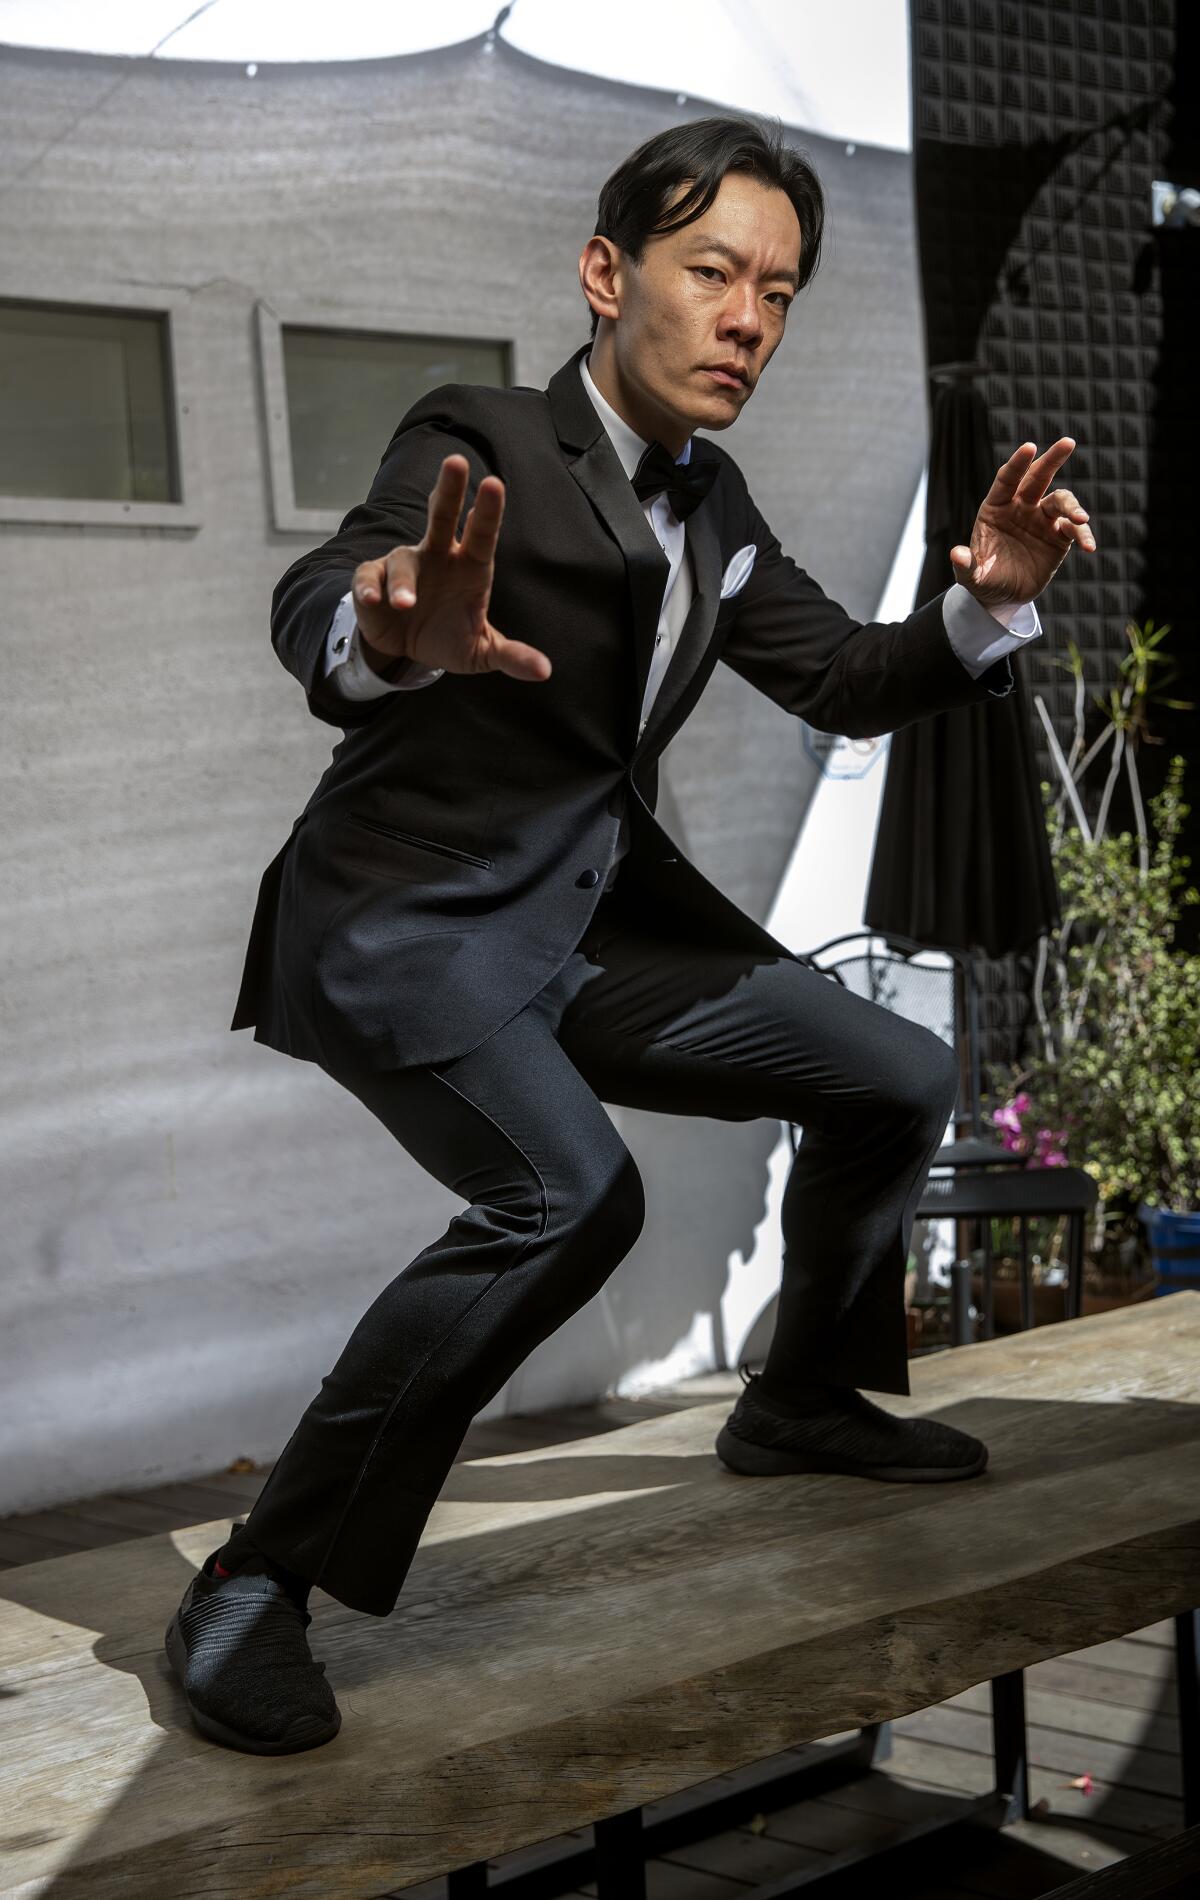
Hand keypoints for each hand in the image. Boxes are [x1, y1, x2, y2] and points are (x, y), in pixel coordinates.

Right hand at [350, 454, 551, 681]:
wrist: (406, 651)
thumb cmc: (450, 638)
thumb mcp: (481, 652)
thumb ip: (510, 656)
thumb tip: (544, 671)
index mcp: (470, 565)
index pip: (482, 533)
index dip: (488, 510)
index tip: (494, 484)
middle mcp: (438, 555)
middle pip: (443, 515)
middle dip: (449, 489)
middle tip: (456, 462)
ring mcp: (405, 564)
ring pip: (404, 561)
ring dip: (404, 582)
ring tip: (406, 604)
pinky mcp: (374, 579)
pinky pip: (371, 577)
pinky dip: (371, 588)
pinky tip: (373, 599)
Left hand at [949, 438, 1096, 608]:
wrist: (1002, 596)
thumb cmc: (982, 578)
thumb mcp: (971, 575)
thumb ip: (965, 564)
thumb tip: (956, 555)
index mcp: (996, 507)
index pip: (1007, 479)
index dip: (1018, 464)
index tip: (1029, 447)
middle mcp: (1021, 507)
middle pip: (1038, 477)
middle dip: (1052, 460)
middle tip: (1068, 443)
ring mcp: (1042, 520)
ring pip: (1061, 501)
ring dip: (1073, 507)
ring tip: (1081, 520)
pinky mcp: (1059, 537)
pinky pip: (1074, 530)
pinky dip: (1083, 535)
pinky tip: (1089, 547)